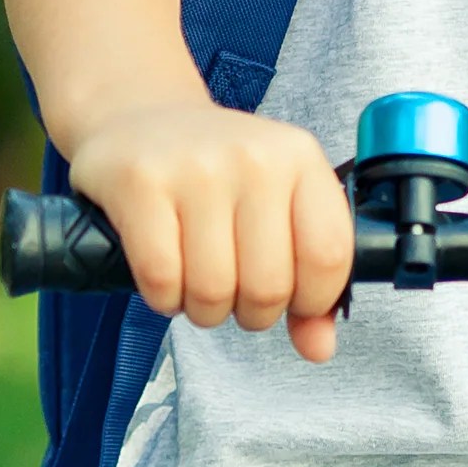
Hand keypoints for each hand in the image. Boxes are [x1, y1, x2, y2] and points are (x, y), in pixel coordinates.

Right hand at [64, 100, 355, 362]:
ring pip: (213, 291)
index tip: (290, 300)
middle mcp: (253, 156)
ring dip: (203, 309)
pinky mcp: (140, 182)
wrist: (138, 117)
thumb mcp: (276, 207)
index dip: (311, 300)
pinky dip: (163, 298)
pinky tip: (164, 276)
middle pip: (268, 286)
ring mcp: (195, 167)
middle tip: (232, 292)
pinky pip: (162, 279)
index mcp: (299, 158)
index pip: (328, 256)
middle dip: (249, 312)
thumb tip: (318, 349)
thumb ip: (307, 281)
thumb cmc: (216, 175)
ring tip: (196, 283)